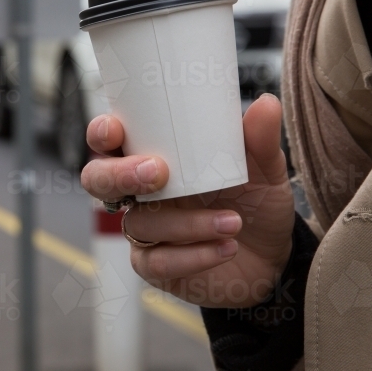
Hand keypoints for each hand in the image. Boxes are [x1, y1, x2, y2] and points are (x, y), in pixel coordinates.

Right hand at [80, 94, 295, 308]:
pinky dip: (194, 255)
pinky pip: (157, 261)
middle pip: (97, 180)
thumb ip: (260, 139)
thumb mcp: (264, 169)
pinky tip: (225, 248)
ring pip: (140, 222)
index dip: (101, 133)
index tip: (115, 130)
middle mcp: (140, 192)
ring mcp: (145, 230)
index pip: (109, 140)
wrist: (273, 257)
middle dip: (118, 174)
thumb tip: (265, 105)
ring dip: (187, 222)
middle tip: (158, 173)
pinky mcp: (155, 266)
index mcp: (154, 157)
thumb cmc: (255, 203)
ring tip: (232, 222)